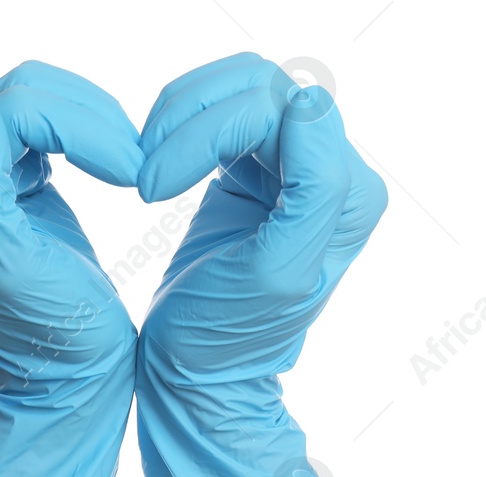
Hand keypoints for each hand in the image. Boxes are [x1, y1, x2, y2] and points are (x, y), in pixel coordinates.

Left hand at [0, 65, 140, 476]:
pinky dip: (91, 134)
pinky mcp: (6, 171)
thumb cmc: (44, 331)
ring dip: (96, 125)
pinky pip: (49, 116)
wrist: (65, 372)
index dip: (82, 127)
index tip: (129, 174)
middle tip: (135, 172)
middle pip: (23, 91)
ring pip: (38, 96)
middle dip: (92, 122)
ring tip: (129, 172)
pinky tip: (114, 172)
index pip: (10, 106)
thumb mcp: (8, 260)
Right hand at [135, 53, 387, 476]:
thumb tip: (307, 107)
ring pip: (240, 90)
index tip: (149, 191)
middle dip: (189, 119)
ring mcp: (291, 168)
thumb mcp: (271, 274)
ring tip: (143, 170)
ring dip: (180, 117)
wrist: (191, 380)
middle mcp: (330, 172)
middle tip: (141, 178)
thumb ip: (312, 191)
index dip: (206, 132)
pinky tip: (154, 170)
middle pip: (262, 87)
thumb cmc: (220, 342)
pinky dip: (179, 128)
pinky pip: (221, 112)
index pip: (280, 108)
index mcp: (345, 193)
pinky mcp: (252, 170)